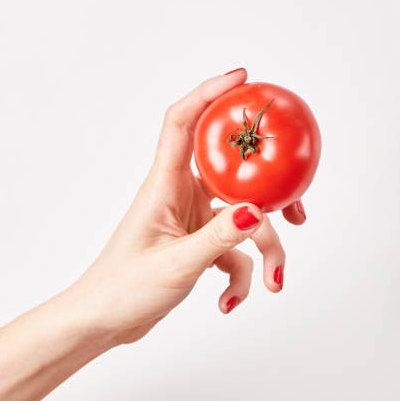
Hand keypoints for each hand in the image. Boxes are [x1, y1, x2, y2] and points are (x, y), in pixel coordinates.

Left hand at [69, 69, 306, 344]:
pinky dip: (240, 276)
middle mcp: (181, 195)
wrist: (102, 321)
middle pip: (236, 177)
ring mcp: (192, 220)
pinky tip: (229, 302)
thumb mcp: (176, 264)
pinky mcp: (198, 243)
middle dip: (271, 196)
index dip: (211, 93)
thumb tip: (256, 211)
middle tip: (296, 212)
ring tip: (271, 282)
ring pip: (243, 220)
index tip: (244, 79)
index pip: (184, 122)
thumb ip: (218, 237)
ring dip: (263, 252)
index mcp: (165, 185)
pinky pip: (234, 250)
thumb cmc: (122, 289)